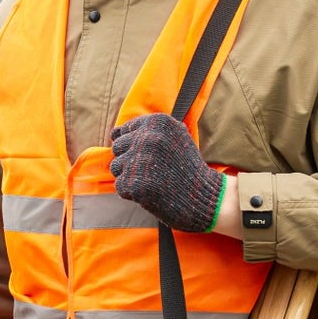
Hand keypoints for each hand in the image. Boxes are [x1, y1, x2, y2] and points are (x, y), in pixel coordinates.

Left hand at [109, 113, 225, 233]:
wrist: (203, 196)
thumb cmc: (187, 167)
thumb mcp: (175, 137)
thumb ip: (147, 130)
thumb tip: (113, 132)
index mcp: (156, 122)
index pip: (123, 131)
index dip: (134, 146)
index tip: (151, 156)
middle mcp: (147, 137)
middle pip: (118, 147)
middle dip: (130, 160)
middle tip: (153, 170)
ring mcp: (140, 161)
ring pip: (116, 167)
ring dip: (130, 176)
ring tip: (153, 180)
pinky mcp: (135, 184)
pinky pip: (120, 186)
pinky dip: (132, 192)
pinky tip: (151, 192)